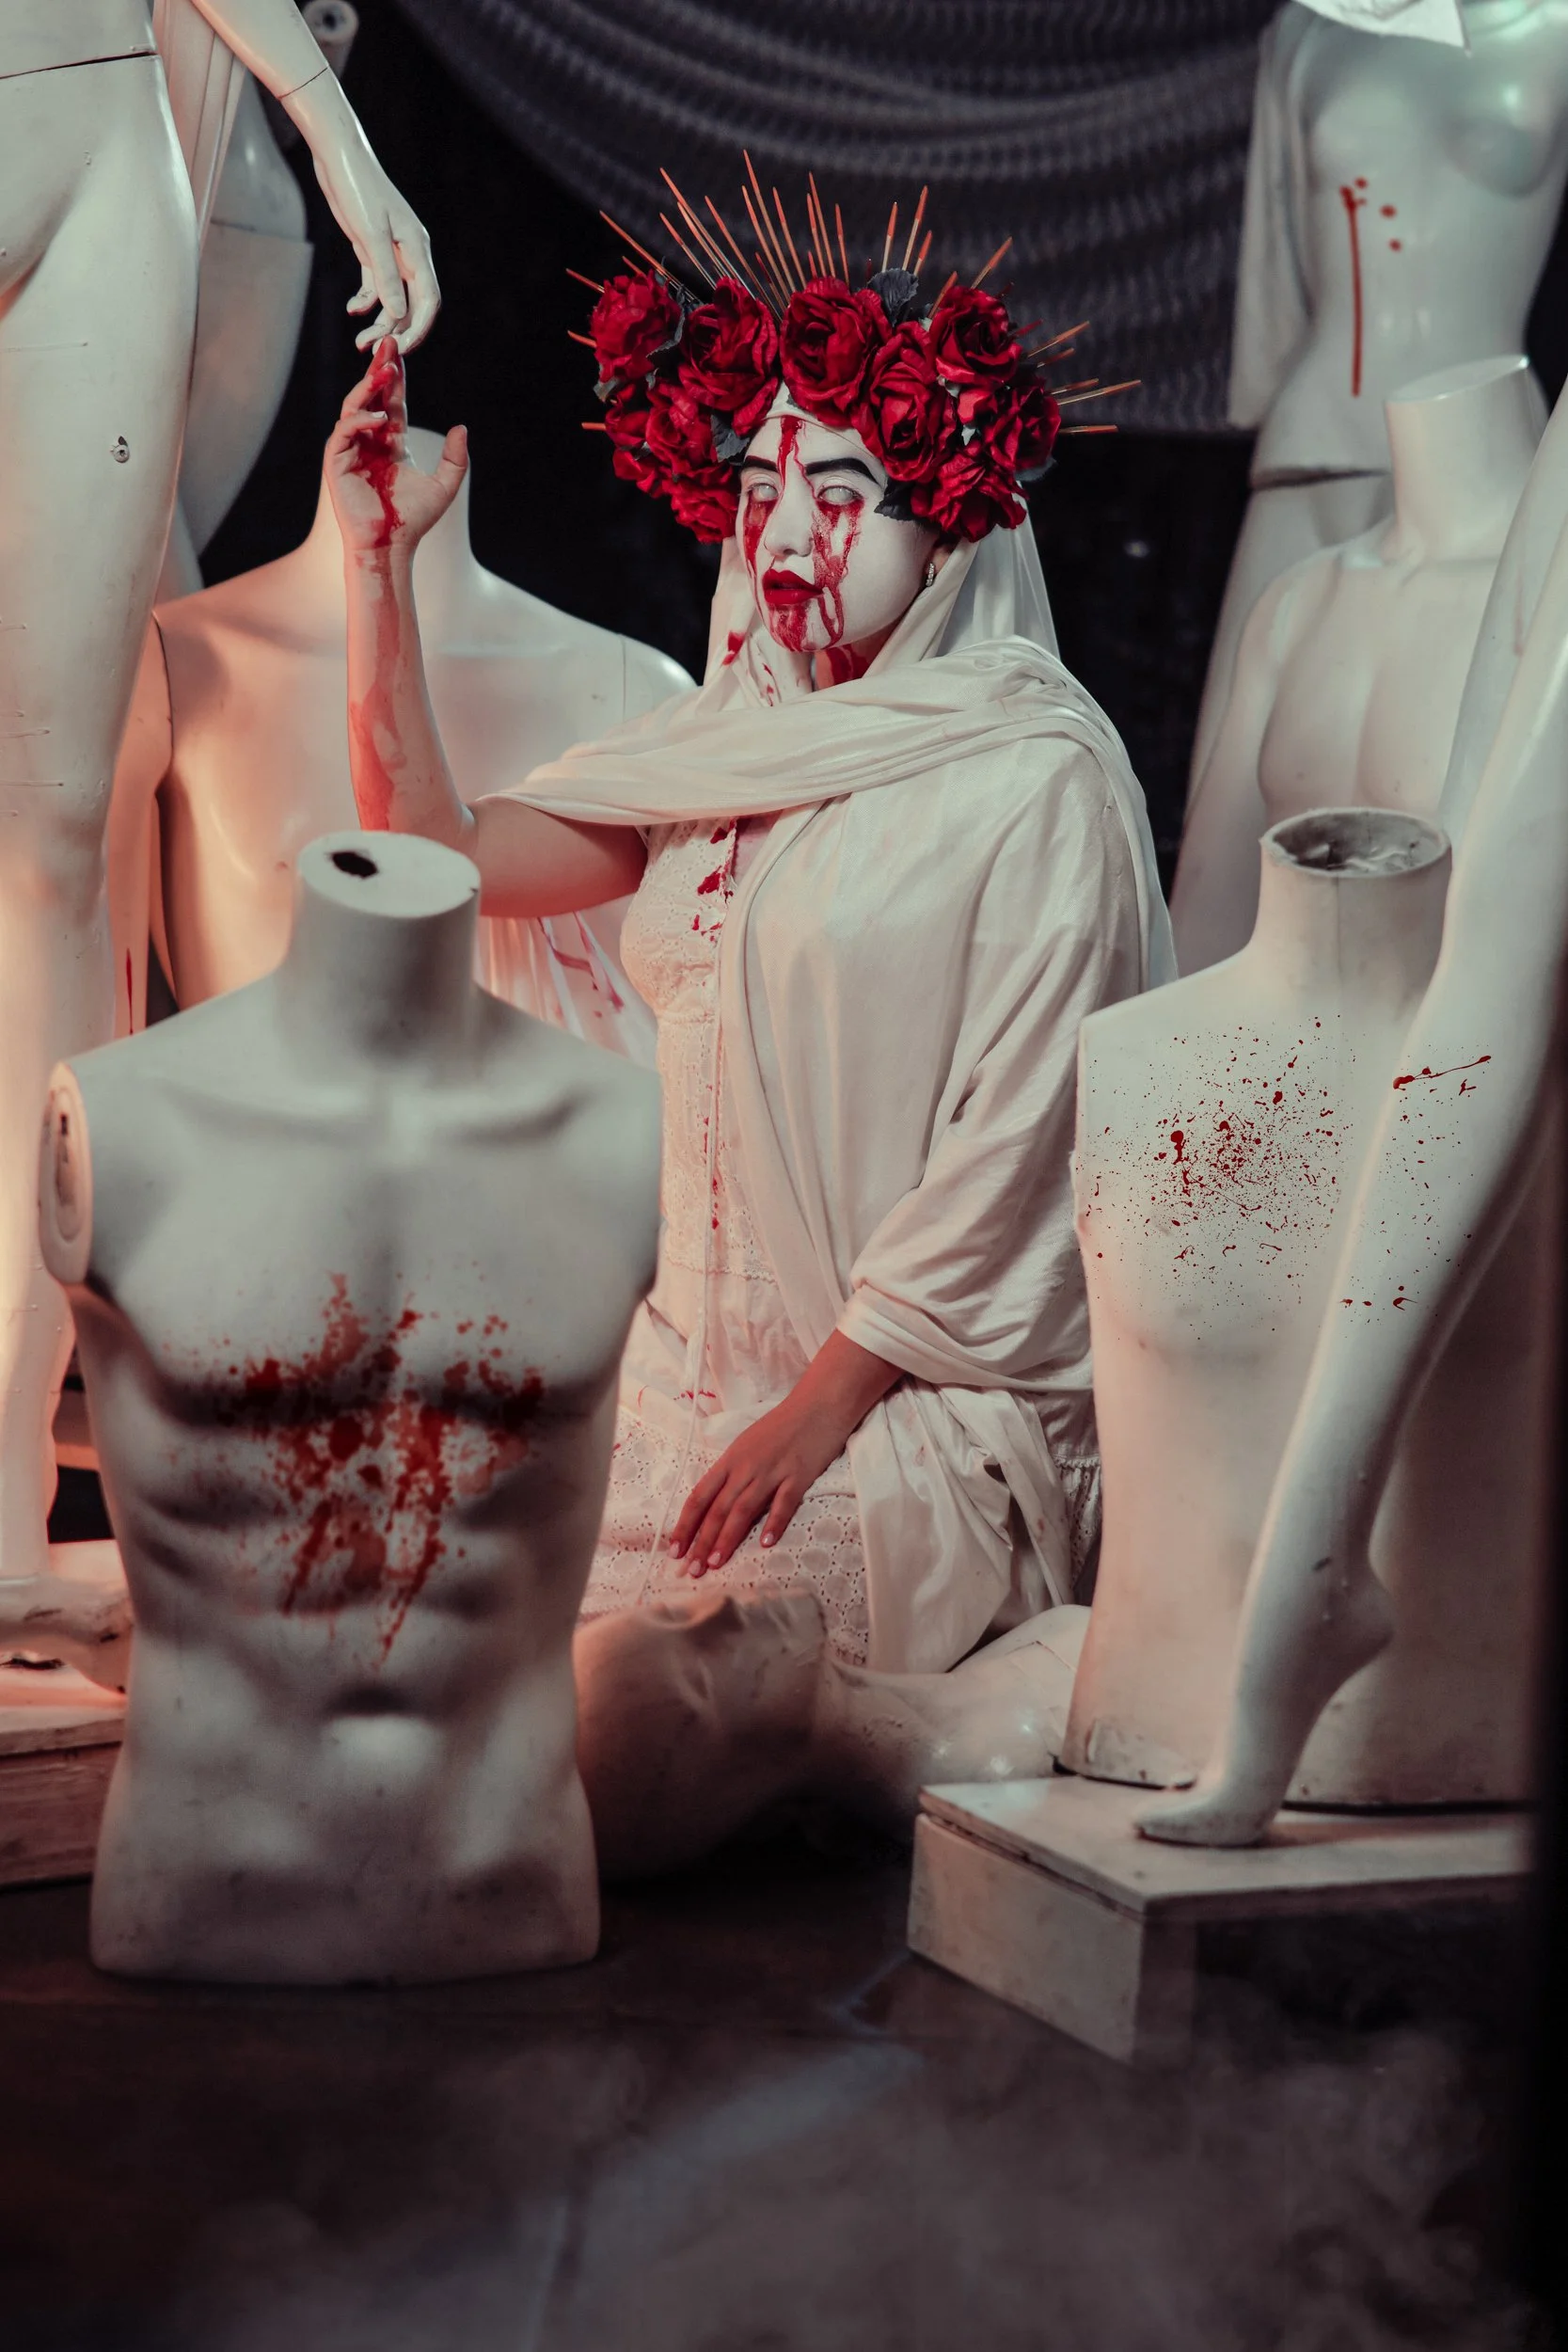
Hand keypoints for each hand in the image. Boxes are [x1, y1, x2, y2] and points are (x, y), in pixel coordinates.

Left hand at [305, 109, 439, 351]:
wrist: (338, 154)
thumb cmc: (357, 187)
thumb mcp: (370, 234)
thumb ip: (385, 275)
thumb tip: (398, 313)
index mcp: (417, 249)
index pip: (428, 300)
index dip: (418, 328)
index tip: (399, 348)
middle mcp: (409, 253)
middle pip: (412, 304)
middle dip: (395, 329)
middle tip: (370, 347)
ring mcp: (391, 251)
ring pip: (393, 297)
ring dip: (379, 320)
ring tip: (359, 338)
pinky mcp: (372, 247)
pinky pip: (375, 284)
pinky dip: (366, 300)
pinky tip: (352, 309)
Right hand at [324, 340, 467, 559]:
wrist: (391, 546)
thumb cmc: (414, 520)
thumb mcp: (444, 485)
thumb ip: (456, 458)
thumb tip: (461, 427)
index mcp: (390, 442)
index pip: (392, 401)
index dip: (396, 377)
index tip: (400, 351)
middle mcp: (368, 441)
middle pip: (371, 396)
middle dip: (378, 370)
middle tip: (388, 344)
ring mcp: (350, 449)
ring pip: (354, 407)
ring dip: (367, 388)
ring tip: (384, 372)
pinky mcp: (336, 462)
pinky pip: (344, 431)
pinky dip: (359, 421)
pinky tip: (379, 419)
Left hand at [669, 1388, 852, 1574]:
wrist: (818, 1404)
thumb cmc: (781, 1426)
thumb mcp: (747, 1446)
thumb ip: (733, 1474)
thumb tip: (715, 1505)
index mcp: (730, 1460)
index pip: (700, 1496)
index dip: (685, 1525)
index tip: (674, 1549)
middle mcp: (746, 1467)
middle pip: (718, 1509)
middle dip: (702, 1541)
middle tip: (691, 1569)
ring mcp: (772, 1472)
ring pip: (744, 1509)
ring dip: (728, 1538)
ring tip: (715, 1562)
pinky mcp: (798, 1476)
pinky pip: (784, 1503)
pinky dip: (774, 1523)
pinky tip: (766, 1544)